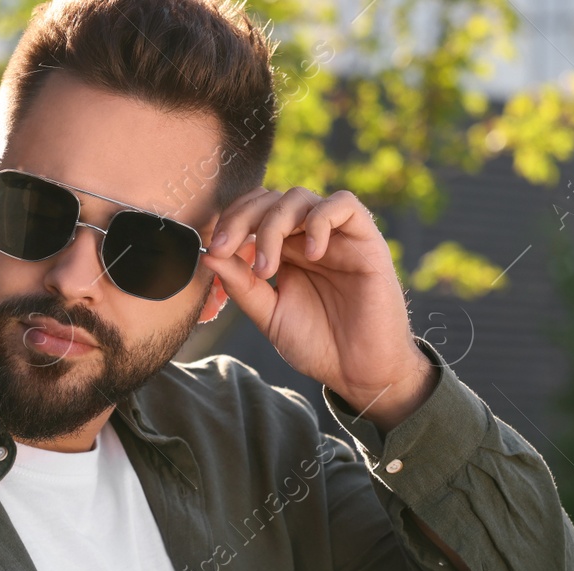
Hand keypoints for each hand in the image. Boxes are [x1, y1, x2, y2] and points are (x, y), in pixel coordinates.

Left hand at [202, 187, 437, 432]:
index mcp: (282, 251)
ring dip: (273, 225)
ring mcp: (336, 236)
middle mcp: (307, 237)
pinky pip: (344, 204)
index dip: (230, 222)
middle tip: (226, 249)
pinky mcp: (366, 239)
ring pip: (300, 197)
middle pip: (270, 199)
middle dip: (241, 218)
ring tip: (267, 269)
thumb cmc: (317, 344)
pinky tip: (311, 254)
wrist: (359, 370)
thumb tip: (207, 255)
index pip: (252, 213)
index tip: (214, 250)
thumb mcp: (268, 315)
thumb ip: (241, 285)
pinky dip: (320, 221)